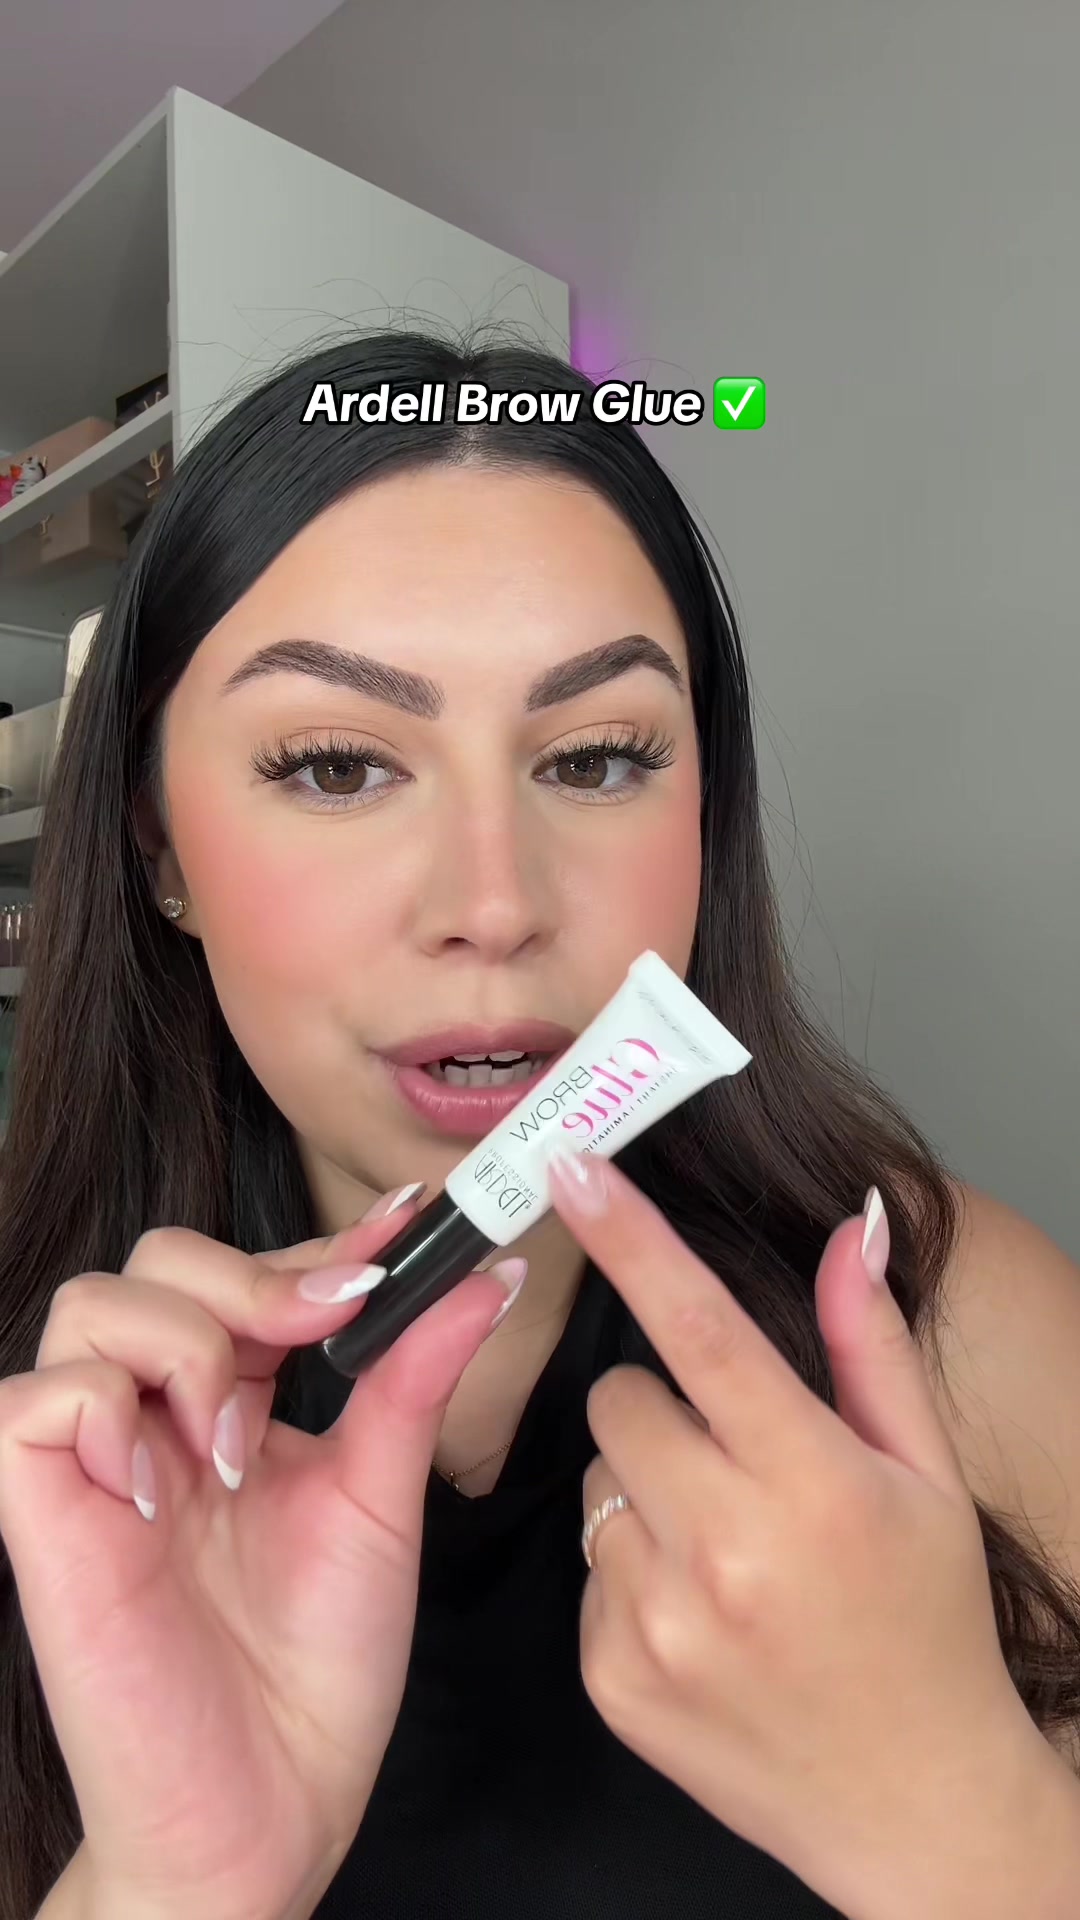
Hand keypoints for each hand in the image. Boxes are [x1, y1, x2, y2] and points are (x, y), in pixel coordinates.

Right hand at [0, 1191, 520, 1919]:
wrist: (269, 1810)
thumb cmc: (316, 1668)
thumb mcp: (378, 1499)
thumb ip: (413, 1379)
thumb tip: (482, 1274)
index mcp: (233, 1404)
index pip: (255, 1274)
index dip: (325, 1239)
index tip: (410, 1218)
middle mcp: (158, 1416)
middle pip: (160, 1260)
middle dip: (251, 1275)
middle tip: (323, 1330)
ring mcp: (94, 1462)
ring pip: (93, 1304)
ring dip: (184, 1343)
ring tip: (236, 1447)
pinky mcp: (39, 1516)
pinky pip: (31, 1402)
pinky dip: (105, 1412)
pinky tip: (167, 1489)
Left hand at [548, 1152, 1042, 1919]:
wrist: (912, 1804)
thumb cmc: (927, 1624)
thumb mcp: (926, 1477)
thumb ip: (869, 1345)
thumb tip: (852, 1224)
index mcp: (811, 1483)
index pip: (701, 1329)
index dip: (631, 1237)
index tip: (572, 1164)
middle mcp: (725, 1551)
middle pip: (621, 1400)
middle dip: (664, 1410)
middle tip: (733, 1464)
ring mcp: (657, 1624)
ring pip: (599, 1484)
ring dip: (648, 1497)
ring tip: (727, 1556)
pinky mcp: (610, 1679)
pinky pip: (586, 1571)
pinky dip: (632, 1577)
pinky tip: (701, 1619)